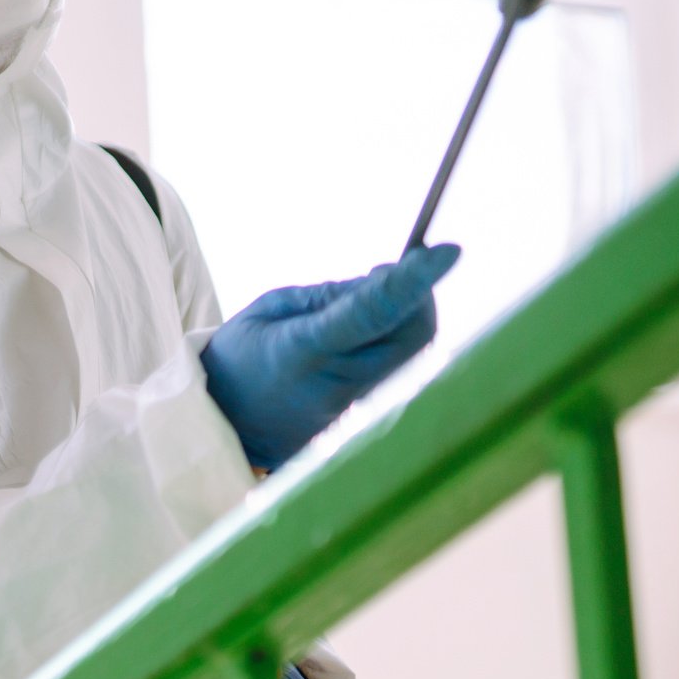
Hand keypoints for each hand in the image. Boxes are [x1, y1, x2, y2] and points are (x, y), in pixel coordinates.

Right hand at [200, 244, 461, 471]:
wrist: (229, 427)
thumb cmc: (246, 355)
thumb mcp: (271, 309)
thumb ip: (332, 296)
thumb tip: (391, 281)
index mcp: (300, 351)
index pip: (371, 312)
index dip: (413, 281)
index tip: (449, 252)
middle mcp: (336, 386)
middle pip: (413, 333)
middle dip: (417, 294)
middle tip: (389, 272)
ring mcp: (356, 412)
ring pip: (417, 355)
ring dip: (407, 319)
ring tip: (365, 310)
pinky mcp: (369, 424)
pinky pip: (405, 374)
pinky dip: (397, 344)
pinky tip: (365, 340)